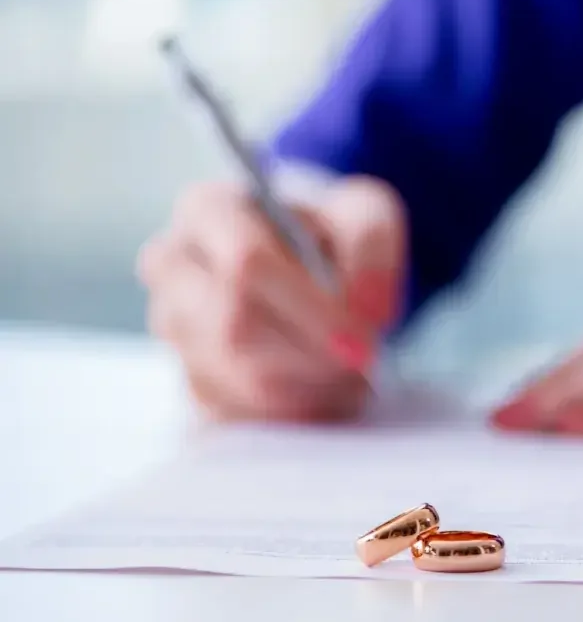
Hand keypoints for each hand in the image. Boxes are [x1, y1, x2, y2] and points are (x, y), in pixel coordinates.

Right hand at [138, 175, 406, 421]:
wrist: (308, 261)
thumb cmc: (329, 232)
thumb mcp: (364, 212)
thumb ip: (372, 243)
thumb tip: (367, 309)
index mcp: (208, 209)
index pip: (246, 264)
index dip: (309, 310)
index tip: (362, 341)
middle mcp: (173, 265)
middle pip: (233, 327)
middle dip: (310, 356)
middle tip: (362, 363)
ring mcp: (171, 325)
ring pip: (237, 378)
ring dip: (307, 386)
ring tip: (350, 374)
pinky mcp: (186, 375)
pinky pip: (238, 412)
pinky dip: (292, 410)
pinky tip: (322, 387)